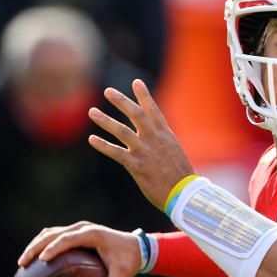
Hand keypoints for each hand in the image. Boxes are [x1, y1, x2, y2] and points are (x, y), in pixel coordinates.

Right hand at [17, 221, 141, 276]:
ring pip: (50, 233)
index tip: (41, 260)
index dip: (52, 248)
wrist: (137, 247)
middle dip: (35, 247)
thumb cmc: (129, 259)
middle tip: (22, 263)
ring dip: (35, 245)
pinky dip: (43, 246)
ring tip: (23, 263)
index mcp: (91, 234)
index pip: (67, 238)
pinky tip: (35, 263)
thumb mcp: (124, 273)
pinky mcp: (76, 234)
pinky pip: (54, 237)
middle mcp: (82, 228)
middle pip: (52, 234)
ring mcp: (78, 229)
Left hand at [88, 79, 194, 209]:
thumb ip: (162, 142)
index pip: (153, 110)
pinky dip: (103, 146)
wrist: (185, 195)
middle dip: (122, 101)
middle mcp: (155, 140)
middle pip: (136, 115)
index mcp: (165, 135)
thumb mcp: (174, 153)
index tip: (136, 82)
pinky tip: (92, 139)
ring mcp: (146, 152)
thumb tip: (155, 135)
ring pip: (122, 131)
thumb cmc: (180, 176)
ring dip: (106, 120)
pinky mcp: (138, 166)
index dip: (144, 96)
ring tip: (91, 111)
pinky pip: (117, 153)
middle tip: (108, 91)